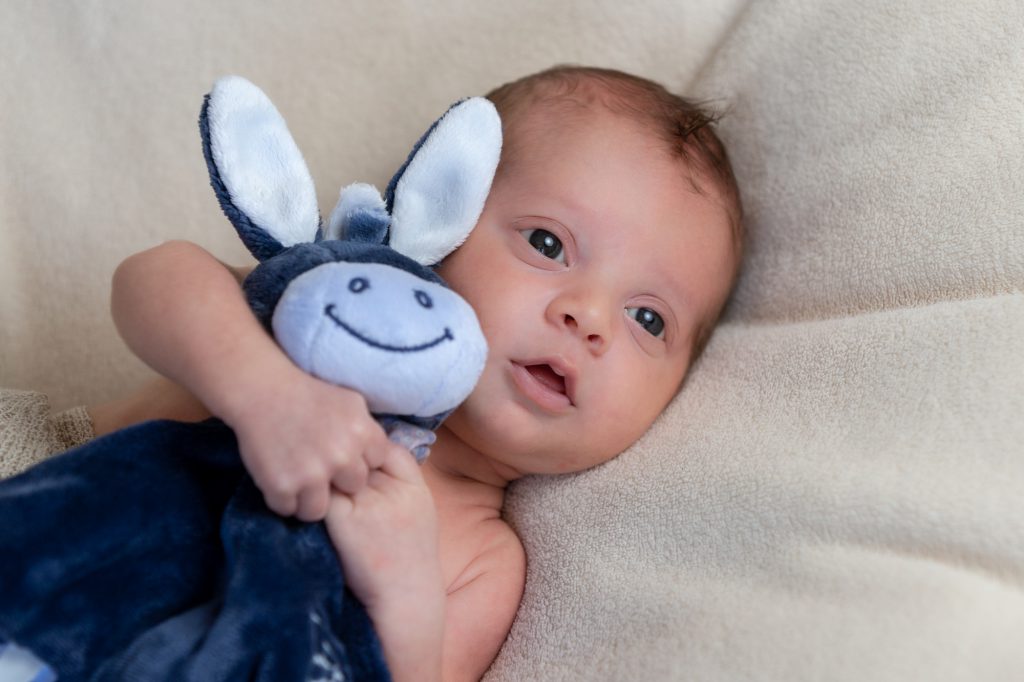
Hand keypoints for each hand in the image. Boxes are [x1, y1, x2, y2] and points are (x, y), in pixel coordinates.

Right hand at [226, 361, 395, 521]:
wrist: (262, 390)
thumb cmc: (309, 394)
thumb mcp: (351, 403)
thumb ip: (369, 430)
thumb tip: (382, 455)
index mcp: (362, 433)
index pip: (377, 464)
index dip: (360, 460)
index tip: (344, 452)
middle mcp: (341, 456)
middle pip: (353, 488)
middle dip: (338, 480)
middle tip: (320, 466)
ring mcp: (311, 474)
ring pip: (318, 510)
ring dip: (309, 499)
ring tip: (299, 481)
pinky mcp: (281, 486)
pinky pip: (287, 509)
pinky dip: (282, 499)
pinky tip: (279, 478)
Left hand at [323, 443, 442, 611]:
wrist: (405, 599)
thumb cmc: (408, 557)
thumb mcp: (418, 510)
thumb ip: (399, 481)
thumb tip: (366, 455)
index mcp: (413, 487)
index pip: (385, 447)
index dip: (365, 448)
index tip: (351, 457)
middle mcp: (391, 491)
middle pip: (357, 455)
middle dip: (338, 454)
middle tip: (319, 459)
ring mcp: (368, 505)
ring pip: (337, 470)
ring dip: (322, 470)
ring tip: (309, 477)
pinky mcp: (344, 522)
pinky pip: (323, 494)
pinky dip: (312, 493)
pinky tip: (304, 500)